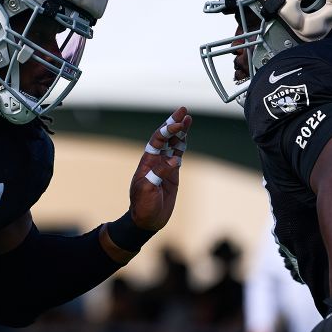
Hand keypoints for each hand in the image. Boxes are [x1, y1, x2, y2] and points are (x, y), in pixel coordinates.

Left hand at [127, 107, 191, 230]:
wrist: (147, 220)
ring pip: (173, 145)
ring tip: (188, 119)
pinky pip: (177, 155)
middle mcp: (155, 161)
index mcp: (147, 162)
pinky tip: (186, 136)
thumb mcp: (148, 190)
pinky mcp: (172, 174)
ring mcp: (164, 166)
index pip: (157, 140)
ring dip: (180, 132)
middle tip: (183, 110)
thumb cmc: (143, 206)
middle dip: (174, 124)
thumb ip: (159, 173)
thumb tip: (174, 160)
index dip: (167, 129)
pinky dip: (182, 145)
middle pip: (166, 138)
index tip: (177, 122)